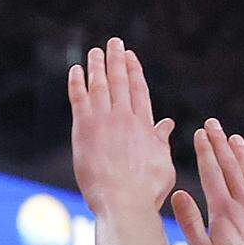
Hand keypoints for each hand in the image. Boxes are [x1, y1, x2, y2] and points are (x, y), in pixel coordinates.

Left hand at [69, 38, 174, 215]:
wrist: (123, 201)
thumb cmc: (146, 191)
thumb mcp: (163, 165)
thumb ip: (162, 141)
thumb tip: (168, 123)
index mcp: (144, 126)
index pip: (139, 91)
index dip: (134, 72)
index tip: (131, 57)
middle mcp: (125, 117)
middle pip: (119, 81)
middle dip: (117, 60)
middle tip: (114, 43)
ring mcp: (103, 120)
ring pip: (99, 85)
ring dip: (97, 65)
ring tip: (95, 51)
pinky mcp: (83, 128)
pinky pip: (79, 98)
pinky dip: (77, 82)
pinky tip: (76, 70)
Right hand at [171, 120, 243, 244]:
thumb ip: (190, 222)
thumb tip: (179, 194)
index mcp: (223, 211)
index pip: (212, 172)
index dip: (205, 151)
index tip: (200, 133)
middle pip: (231, 167)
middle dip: (221, 143)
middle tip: (214, 124)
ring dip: (243, 155)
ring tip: (235, 138)